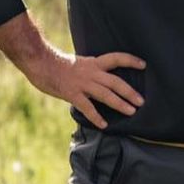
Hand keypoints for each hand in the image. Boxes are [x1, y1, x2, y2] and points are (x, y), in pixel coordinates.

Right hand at [31, 50, 145, 128]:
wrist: (40, 62)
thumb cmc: (56, 64)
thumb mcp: (78, 63)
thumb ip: (90, 71)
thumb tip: (100, 80)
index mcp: (93, 63)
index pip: (116, 58)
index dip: (130, 61)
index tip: (144, 65)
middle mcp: (91, 72)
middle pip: (115, 81)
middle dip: (130, 92)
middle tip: (141, 101)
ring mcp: (82, 83)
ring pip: (105, 94)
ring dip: (119, 103)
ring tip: (131, 112)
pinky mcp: (72, 93)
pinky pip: (87, 107)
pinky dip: (96, 116)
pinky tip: (104, 125)